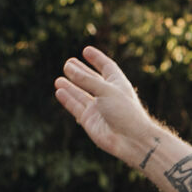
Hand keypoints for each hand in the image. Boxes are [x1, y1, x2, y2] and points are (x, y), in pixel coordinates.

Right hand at [55, 47, 157, 166]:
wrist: (131, 140)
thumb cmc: (125, 112)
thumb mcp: (106, 90)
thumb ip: (87, 80)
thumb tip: (69, 69)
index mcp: (118, 84)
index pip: (107, 67)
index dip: (97, 59)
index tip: (86, 50)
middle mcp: (108, 95)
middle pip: (92, 80)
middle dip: (80, 72)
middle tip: (68, 63)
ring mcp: (98, 109)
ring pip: (81, 94)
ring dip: (70, 86)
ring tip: (59, 78)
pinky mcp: (90, 121)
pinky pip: (76, 107)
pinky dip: (68, 99)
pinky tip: (59, 91)